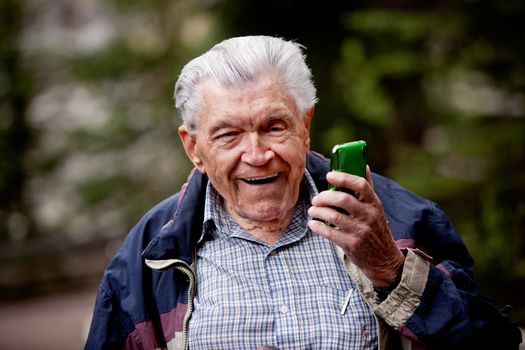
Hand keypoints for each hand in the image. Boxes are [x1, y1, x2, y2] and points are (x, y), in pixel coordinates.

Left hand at [307, 166, 404, 286]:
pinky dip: (317, 226)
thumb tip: (364, 164)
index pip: (360, 185)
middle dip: (324, 197)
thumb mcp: (376, 208)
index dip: (343, 178)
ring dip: (318, 211)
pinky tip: (312, 223)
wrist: (383, 260)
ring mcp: (360, 231)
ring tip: (312, 211)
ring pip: (333, 216)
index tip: (329, 176)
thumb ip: (367, 188)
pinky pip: (329, 233)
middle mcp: (369, 216)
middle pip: (342, 199)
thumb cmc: (375, 228)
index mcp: (375, 204)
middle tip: (316, 199)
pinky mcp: (351, 245)